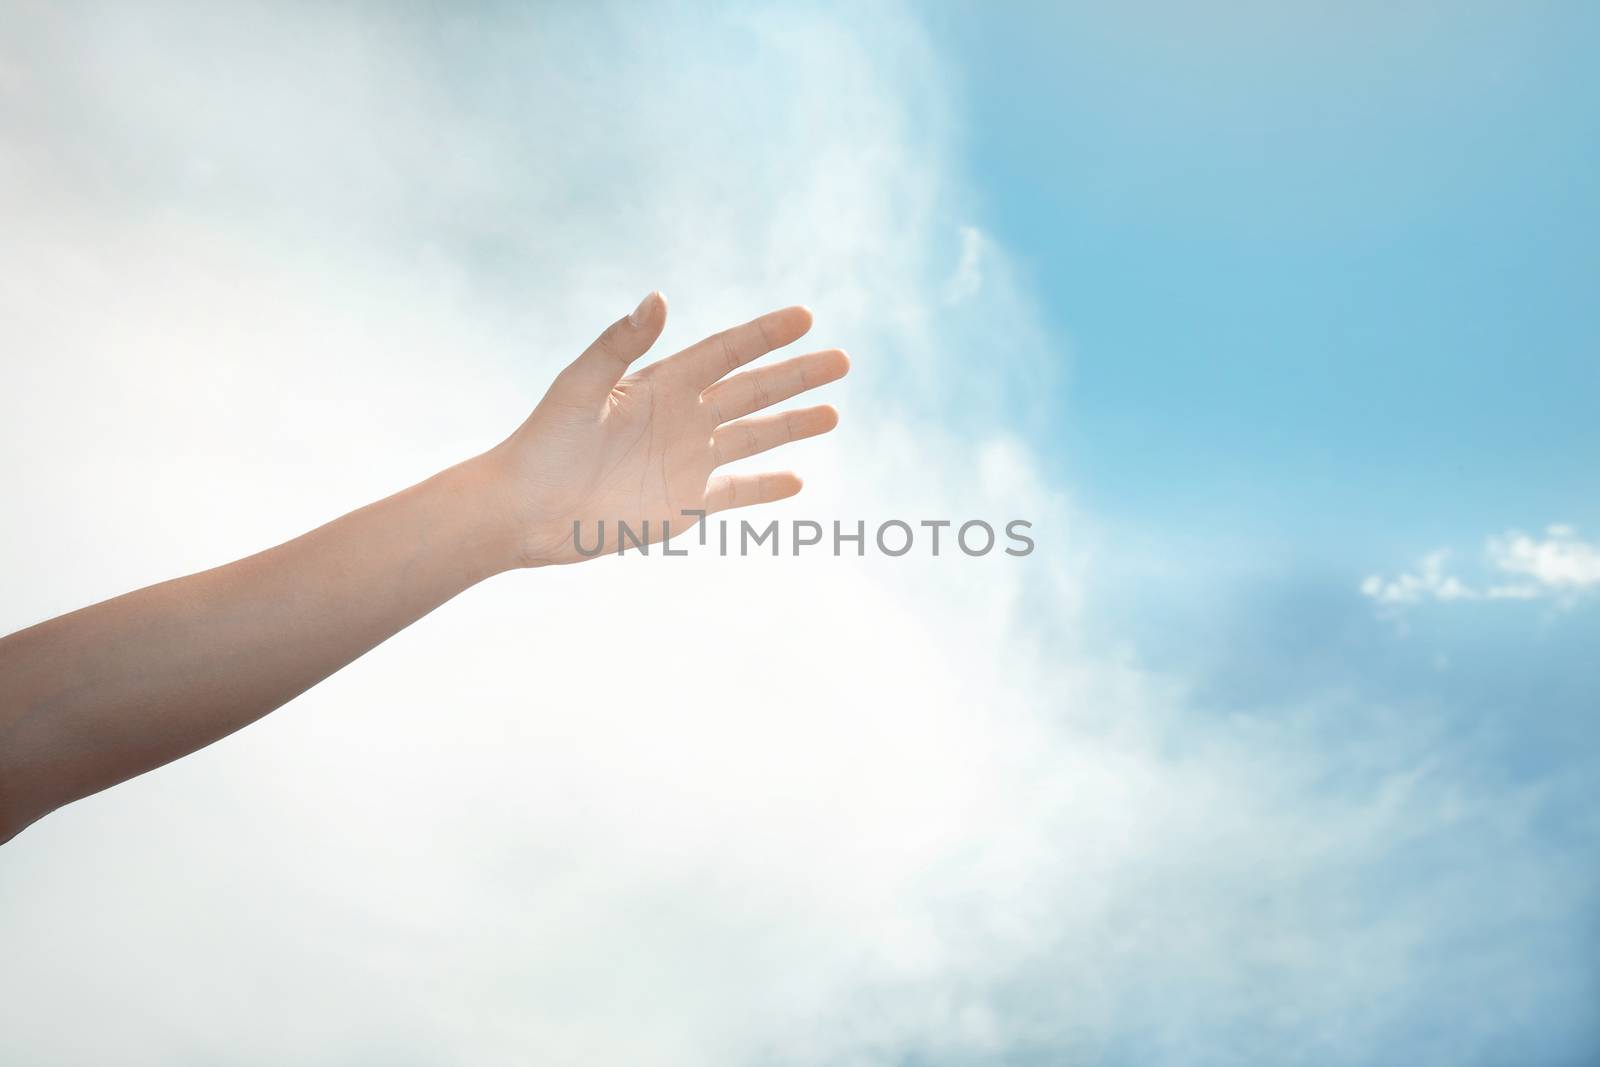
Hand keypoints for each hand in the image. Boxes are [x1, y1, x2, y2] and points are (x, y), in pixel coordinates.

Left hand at [486, 293, 848, 565]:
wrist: (525, 509)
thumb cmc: (545, 442)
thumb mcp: (580, 386)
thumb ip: (619, 343)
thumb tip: (659, 296)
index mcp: (662, 382)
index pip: (725, 352)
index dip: (764, 334)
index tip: (804, 317)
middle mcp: (683, 417)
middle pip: (753, 390)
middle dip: (797, 375)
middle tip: (841, 360)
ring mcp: (688, 461)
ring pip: (755, 437)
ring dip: (793, 425)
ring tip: (833, 413)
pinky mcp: (686, 504)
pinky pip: (738, 492)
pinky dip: (767, 488)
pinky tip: (797, 481)